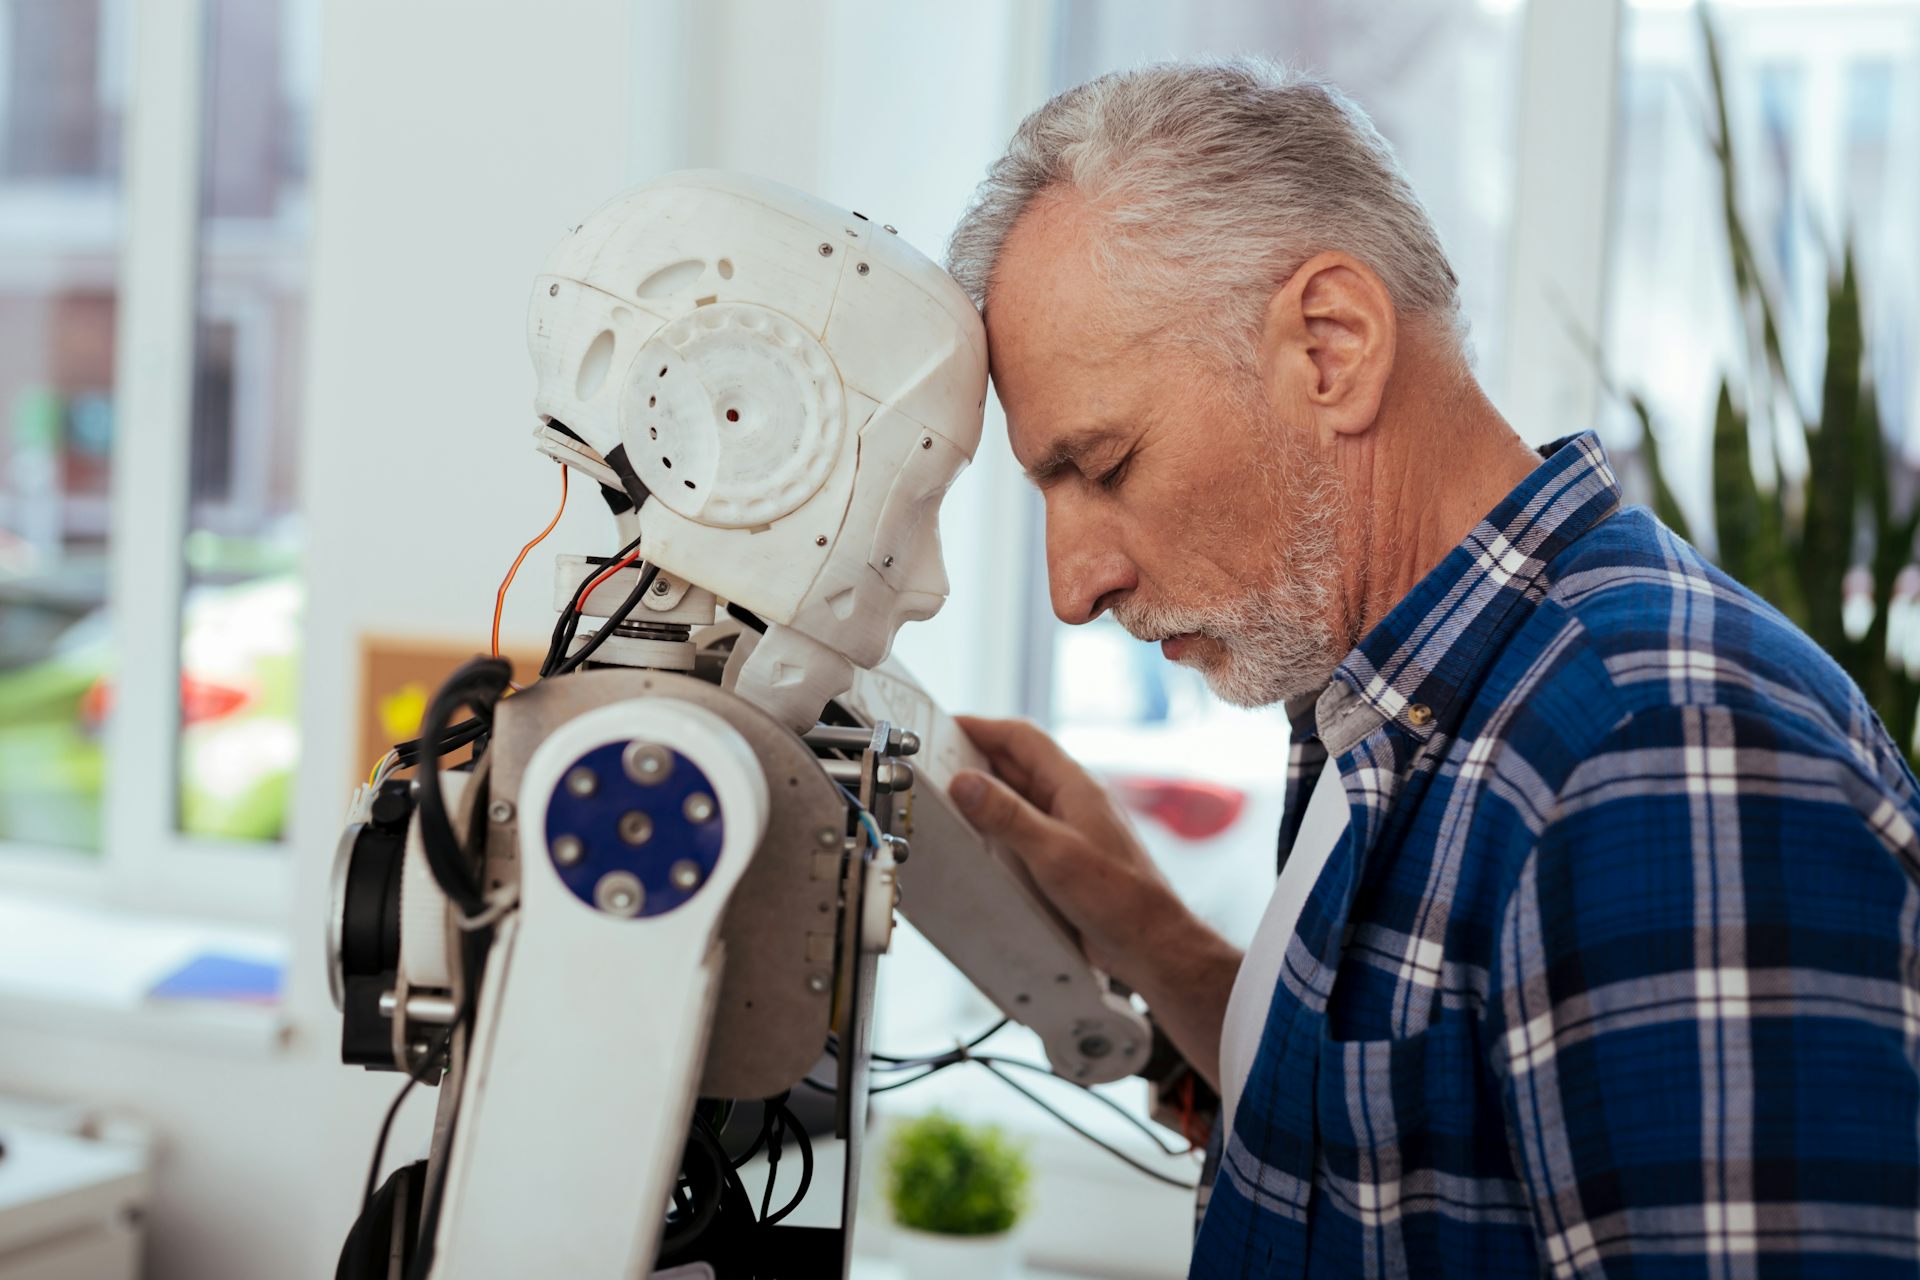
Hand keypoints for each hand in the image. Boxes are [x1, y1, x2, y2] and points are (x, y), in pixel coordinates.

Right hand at [948, 714, 1243, 1090]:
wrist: (1151, 944)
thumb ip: (1007, 816)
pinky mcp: (1064, 858)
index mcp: (1075, 786)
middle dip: (978, 760)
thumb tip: (966, 782)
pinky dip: (997, 829)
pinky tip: (978, 843)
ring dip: (986, 797)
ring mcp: (1068, 829)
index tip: (948, 727)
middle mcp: (1071, 801)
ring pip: (1019, 799)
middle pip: (1017, 766)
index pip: (1022, 739)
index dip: (983, 727)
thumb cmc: (1119, 897)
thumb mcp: (1053, 853)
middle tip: (937, 764)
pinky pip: (1024, 831)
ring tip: (949, 800)